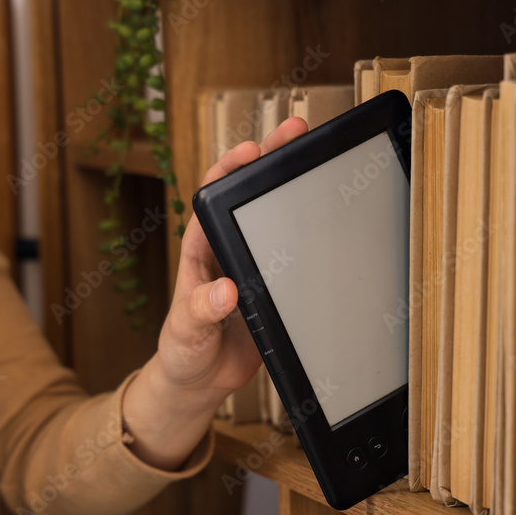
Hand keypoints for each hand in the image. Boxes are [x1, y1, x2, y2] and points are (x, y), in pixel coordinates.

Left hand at [123, 117, 308, 469]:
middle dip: (269, 159)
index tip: (251, 150)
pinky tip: (333, 216)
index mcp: (200, 254)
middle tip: (294, 130)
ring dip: (291, 188)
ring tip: (315, 156)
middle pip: (247, 197)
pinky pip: (294, 255)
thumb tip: (224, 290)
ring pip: (274, 219)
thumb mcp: (186, 332)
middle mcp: (227, 253)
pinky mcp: (273, 288)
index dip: (230, 169)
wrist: (200, 384)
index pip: (213, 199)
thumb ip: (201, 311)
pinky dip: (311, 234)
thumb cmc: (182, 353)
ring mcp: (252, 267)